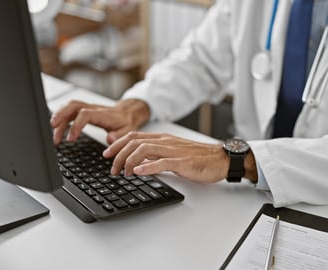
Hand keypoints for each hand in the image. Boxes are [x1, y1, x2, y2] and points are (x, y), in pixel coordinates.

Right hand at [50, 99, 149, 144]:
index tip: (70, 139)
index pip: (84, 114)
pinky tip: (56, 127)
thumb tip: (110, 139)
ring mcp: (88, 108)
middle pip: (73, 106)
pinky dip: (61, 116)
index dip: (76, 126)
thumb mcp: (128, 131)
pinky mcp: (84, 110)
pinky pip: (69, 109)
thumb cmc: (125, 123)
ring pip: (69, 106)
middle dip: (60, 116)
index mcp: (103, 114)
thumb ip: (120, 136)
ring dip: (58, 117)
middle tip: (53, 130)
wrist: (127, 113)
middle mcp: (93, 109)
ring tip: (53, 133)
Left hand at [103, 132, 229, 182]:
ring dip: (129, 161)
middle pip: (134, 142)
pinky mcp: (182, 162)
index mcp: (163, 139)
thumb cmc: (199, 158)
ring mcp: (173, 151)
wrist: (220, 159)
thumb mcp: (173, 154)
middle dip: (118, 155)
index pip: (134, 136)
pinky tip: (138, 173)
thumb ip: (156, 155)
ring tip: (123, 173)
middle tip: (111, 169)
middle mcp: (165, 141)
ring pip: (144, 150)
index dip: (117, 144)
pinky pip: (162, 162)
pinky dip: (147, 167)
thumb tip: (138, 163)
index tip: (107, 155)